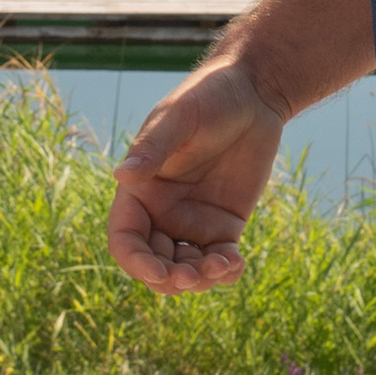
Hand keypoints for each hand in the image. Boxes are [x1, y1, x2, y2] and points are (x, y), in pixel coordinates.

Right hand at [107, 54, 287, 292]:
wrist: (253, 94)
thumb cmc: (208, 97)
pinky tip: (237, 263)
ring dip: (200, 280)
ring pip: (187, 270)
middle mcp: (161, 212)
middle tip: (195, 275)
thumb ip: (153, 148)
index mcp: (139, 190)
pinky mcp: (225, 226)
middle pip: (153, 263)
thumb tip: (122, 175)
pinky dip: (226, 272)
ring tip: (224, 266)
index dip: (135, 262)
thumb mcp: (179, 118)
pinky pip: (219, 261)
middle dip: (170, 278)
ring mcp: (193, 222)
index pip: (125, 239)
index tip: (159, 272)